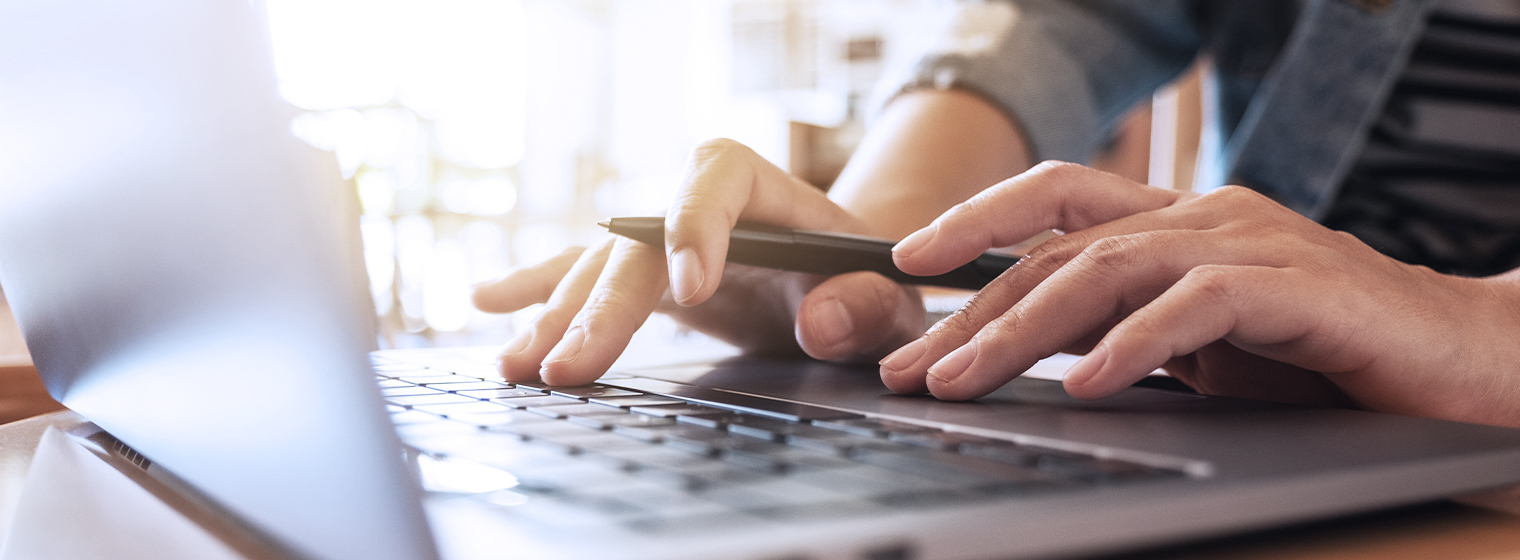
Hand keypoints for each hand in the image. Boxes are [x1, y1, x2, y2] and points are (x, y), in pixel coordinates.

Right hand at [472, 139, 925, 385]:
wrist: (845, 280)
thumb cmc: (866, 280)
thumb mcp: (887, 297)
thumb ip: (866, 306)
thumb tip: (821, 322)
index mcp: (761, 186)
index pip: (716, 178)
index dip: (697, 225)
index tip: (693, 291)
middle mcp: (694, 203)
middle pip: (636, 239)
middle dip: (600, 307)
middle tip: (570, 368)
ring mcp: (657, 238)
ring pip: (597, 268)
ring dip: (554, 318)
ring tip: (516, 366)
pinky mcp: (639, 273)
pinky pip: (580, 275)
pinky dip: (536, 292)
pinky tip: (486, 303)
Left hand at [878, 161, 1519, 427]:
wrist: (1462, 360)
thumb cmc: (1324, 354)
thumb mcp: (1202, 342)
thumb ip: (1128, 330)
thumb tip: (1037, 357)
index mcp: (1176, 222)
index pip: (1056, 202)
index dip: (977, 224)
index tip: (906, 264)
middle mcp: (1204, 218)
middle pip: (1062, 249)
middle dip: (975, 310)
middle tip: (913, 364)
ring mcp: (1250, 245)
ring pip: (1110, 270)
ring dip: (1026, 331)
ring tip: (967, 378)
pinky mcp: (1298, 288)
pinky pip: (1196, 307)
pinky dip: (1133, 344)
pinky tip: (1085, 382)